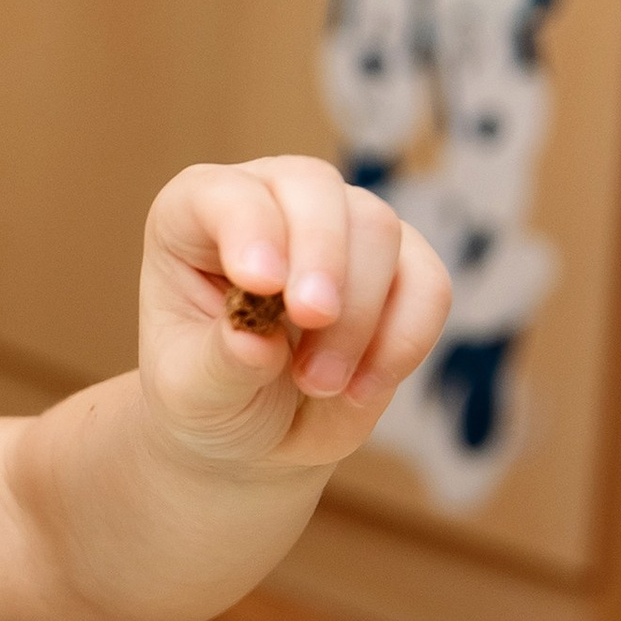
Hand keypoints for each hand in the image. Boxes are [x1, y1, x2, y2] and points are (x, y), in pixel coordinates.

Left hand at [138, 156, 450, 479]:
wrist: (256, 432)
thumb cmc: (207, 396)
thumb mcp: (192, 393)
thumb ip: (219, 364)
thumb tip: (254, 342)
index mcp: (193, 217)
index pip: (225, 193)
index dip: (249, 226)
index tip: (261, 283)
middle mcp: (269, 202)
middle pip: (316, 189)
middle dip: (322, 257)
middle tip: (313, 322)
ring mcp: (339, 227)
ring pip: (379, 230)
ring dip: (357, 316)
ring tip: (318, 384)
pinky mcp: (398, 269)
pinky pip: (427, 282)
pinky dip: (405, 338)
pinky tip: (363, 387)